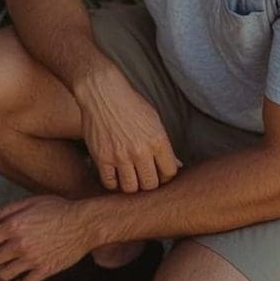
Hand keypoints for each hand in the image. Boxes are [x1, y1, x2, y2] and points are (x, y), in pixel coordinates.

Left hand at [0, 195, 91, 280]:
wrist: (84, 223)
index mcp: (13, 226)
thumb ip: (5, 211)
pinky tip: (20, 277)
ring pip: (2, 275)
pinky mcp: (44, 270)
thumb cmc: (58, 209)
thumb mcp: (30, 203)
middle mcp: (19, 245)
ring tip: (5, 266)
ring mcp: (32, 260)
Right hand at [75, 67, 181, 192]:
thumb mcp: (154, 120)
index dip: (165, 175)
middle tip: (144, 176)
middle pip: (150, 185)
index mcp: (157, 140)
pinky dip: (113, 182)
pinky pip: (109, 183)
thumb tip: (177, 165)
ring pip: (130, 188)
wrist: (103, 92)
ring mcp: (120, 156)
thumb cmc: (130, 104)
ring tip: (130, 177)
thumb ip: (164, 145)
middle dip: (149, 183)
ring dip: (131, 185)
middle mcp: (140, 151)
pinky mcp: (102, 157)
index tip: (159, 172)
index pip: (169, 172)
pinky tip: (115, 174)